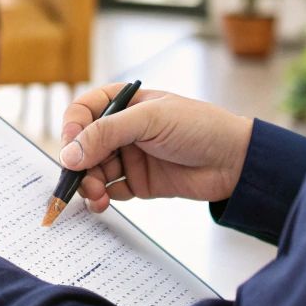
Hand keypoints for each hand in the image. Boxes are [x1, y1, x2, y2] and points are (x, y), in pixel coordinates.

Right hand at [59, 84, 253, 212]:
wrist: (235, 161)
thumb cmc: (199, 126)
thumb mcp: (150, 120)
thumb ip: (107, 134)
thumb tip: (69, 154)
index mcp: (124, 103)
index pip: (83, 112)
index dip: (72, 129)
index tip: (70, 149)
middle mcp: (123, 129)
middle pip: (84, 146)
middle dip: (78, 164)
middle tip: (80, 180)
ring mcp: (130, 156)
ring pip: (94, 171)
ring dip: (89, 184)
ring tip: (96, 195)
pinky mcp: (138, 182)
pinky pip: (109, 191)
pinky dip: (101, 198)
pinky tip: (104, 202)